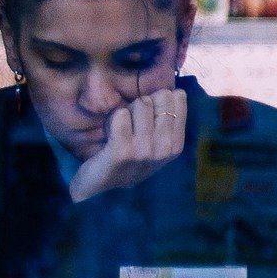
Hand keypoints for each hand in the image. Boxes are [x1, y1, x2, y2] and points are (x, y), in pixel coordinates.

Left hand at [68, 87, 186, 202]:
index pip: (176, 99)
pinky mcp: (122, 152)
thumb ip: (166, 119)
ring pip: (141, 103)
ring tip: (120, 132)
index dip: (157, 99)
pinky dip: (113, 119)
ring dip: (126, 111)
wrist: (99, 187)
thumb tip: (176, 91)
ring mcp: (144, 151)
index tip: (146, 117)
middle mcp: (164, 149)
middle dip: (142, 104)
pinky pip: (121, 115)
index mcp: (175, 145)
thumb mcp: (154, 143)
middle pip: (159, 97)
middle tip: (131, 125)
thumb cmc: (127, 159)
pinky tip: (110, 135)